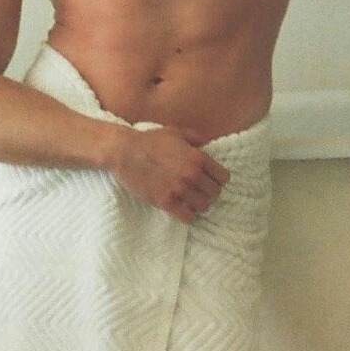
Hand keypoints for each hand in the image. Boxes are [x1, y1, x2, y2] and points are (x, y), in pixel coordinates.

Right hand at [109, 125, 230, 223]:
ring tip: (193, 202)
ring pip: (204, 206)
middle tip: (201, 192)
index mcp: (198, 157)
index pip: (223, 177)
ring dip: (200, 205)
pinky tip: (183, 210)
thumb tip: (206, 143)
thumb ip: (194, 138)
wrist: (126, 152)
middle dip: (210, 193)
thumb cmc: (150, 140)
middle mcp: (192, 174)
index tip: (211, 180)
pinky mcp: (166, 201)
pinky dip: (189, 215)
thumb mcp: (175, 133)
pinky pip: (187, 217)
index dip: (219, 179)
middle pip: (215, 193)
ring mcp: (179, 189)